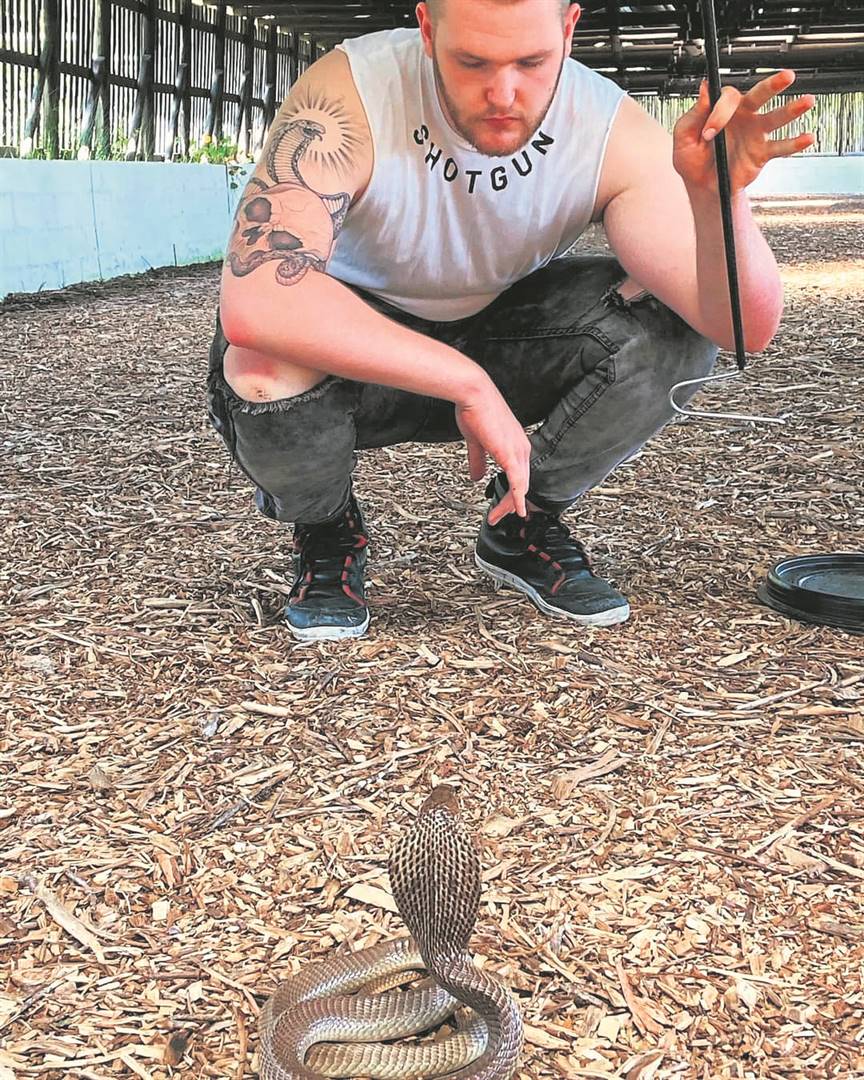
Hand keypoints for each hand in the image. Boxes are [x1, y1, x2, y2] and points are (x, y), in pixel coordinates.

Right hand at [455, 385, 530, 521]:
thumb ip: (478, 461)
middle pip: (521, 483)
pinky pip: (518, 482)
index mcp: (516, 444)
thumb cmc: (474, 410)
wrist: (473, 393)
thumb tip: (476, 477)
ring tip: (498, 517)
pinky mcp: (510, 453)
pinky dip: (518, 498)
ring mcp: (518, 450)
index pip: (518, 475)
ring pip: (520, 486)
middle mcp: (521, 447)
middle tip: (498, 516)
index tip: (503, 506)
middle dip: (510, 503)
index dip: (511, 492)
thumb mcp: (476, 442)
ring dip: (509, 504)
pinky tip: (516, 510)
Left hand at [673, 70, 814, 194]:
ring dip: (792, 109)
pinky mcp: (762, 152)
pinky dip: (795, 143)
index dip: (718, 114)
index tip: (708, 133)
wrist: (703, 186)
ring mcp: (755, 133)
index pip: (727, 99)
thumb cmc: (692, 159)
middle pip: (760, 95)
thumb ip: (693, 115)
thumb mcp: (684, 137)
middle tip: (786, 76)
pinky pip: (781, 147)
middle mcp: (743, 116)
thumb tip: (704, 89)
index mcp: (723, 109)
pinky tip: (808, 137)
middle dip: (773, 85)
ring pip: (776, 117)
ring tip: (807, 101)